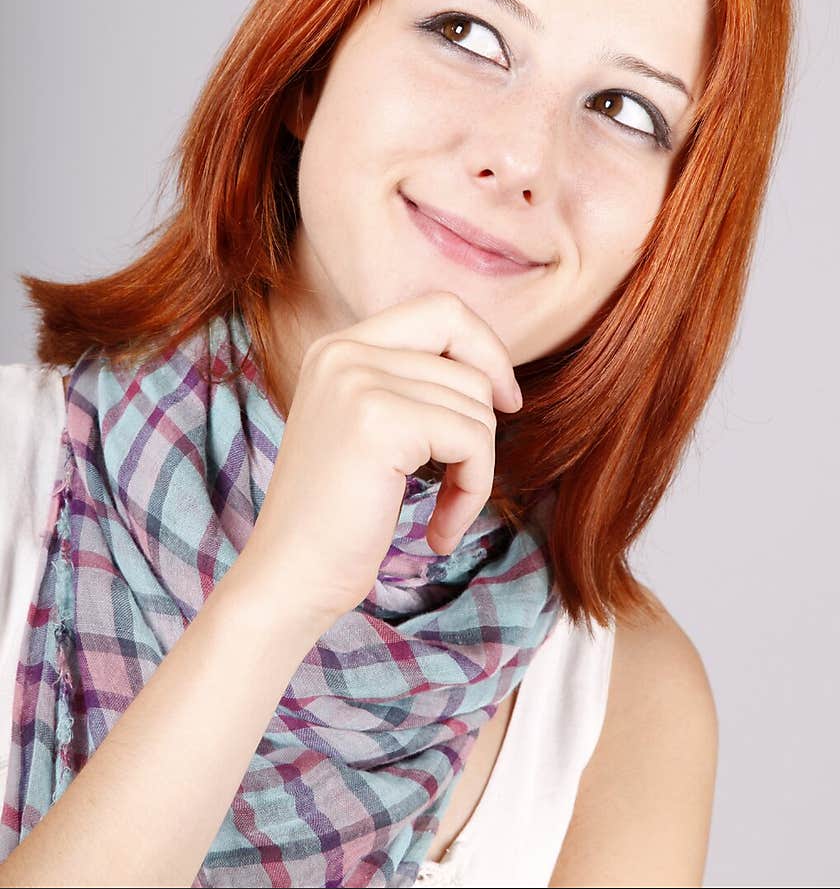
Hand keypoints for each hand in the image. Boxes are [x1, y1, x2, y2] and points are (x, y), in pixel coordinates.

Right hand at [235, 290, 521, 627]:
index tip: (502, 401)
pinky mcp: (379, 420)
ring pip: (476, 406)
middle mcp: (343, 351)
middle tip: (469, 474)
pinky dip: (472, 492)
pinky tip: (439, 530)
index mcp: (338, 347)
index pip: (442, 308)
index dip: (486, 349)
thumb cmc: (337, 519)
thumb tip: (494, 368)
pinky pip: (472, 441)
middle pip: (467, 362)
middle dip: (483, 425)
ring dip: (475, 471)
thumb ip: (410, 385)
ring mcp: (358, 380)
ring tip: (442, 513)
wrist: (288, 579)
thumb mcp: (368, 429)